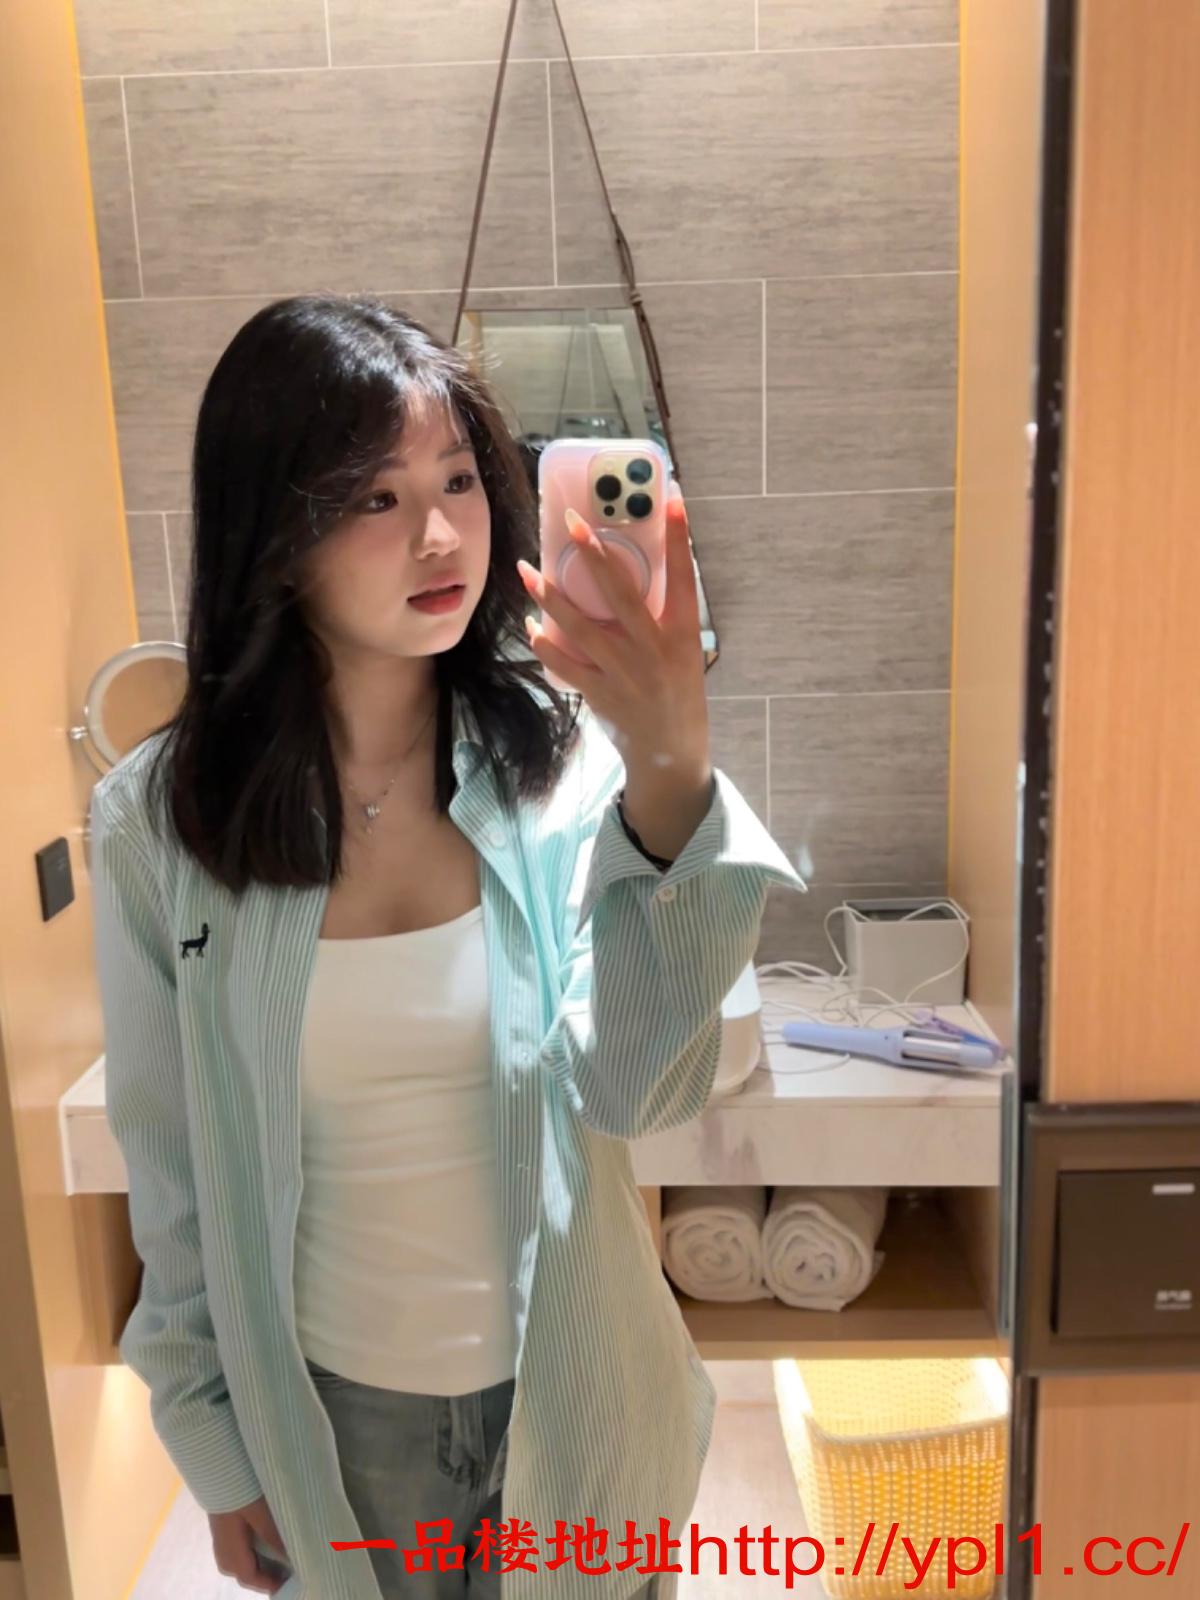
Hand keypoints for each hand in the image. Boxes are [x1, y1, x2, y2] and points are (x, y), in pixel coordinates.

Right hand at [209, 1496, 289, 1593]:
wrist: (216, 1468)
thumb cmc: (238, 1490)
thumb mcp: (259, 1513)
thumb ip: (274, 1537)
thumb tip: (292, 1559)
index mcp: (230, 1555)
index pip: (251, 1578)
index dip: (271, 1584)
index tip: (294, 1583)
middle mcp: (224, 1554)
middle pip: (249, 1574)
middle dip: (270, 1575)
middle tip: (295, 1569)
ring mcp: (223, 1543)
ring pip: (247, 1563)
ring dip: (266, 1563)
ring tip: (289, 1556)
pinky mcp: (226, 1531)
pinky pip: (244, 1550)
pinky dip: (260, 1552)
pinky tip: (274, 1541)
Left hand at [516, 484, 711, 834]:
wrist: (670, 754)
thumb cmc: (677, 693)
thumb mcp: (683, 652)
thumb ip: (660, 617)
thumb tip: (619, 574)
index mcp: (684, 634)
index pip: (684, 577)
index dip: (679, 537)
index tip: (671, 497)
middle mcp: (656, 650)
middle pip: (621, 592)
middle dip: (594, 553)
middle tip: (571, 521)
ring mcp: (626, 673)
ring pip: (581, 626)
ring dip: (550, 596)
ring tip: (527, 570)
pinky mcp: (602, 694)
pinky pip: (565, 663)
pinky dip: (544, 642)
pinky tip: (530, 624)